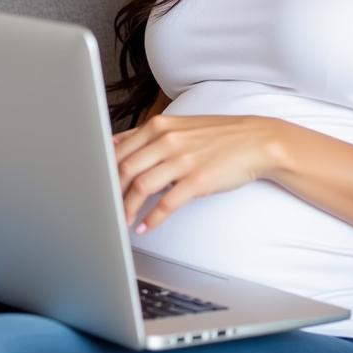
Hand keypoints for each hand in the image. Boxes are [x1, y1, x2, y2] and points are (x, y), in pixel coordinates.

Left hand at [113, 114, 282, 234]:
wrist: (257, 141)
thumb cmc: (218, 135)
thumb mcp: (180, 126)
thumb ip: (149, 135)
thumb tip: (116, 144)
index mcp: (160, 126)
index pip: (119, 150)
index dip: (103, 171)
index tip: (96, 185)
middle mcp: (167, 140)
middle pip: (124, 169)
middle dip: (111, 192)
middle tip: (104, 208)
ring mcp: (182, 160)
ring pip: (141, 187)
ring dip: (127, 208)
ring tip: (122, 221)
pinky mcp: (197, 180)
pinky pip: (167, 203)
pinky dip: (152, 218)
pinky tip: (146, 227)